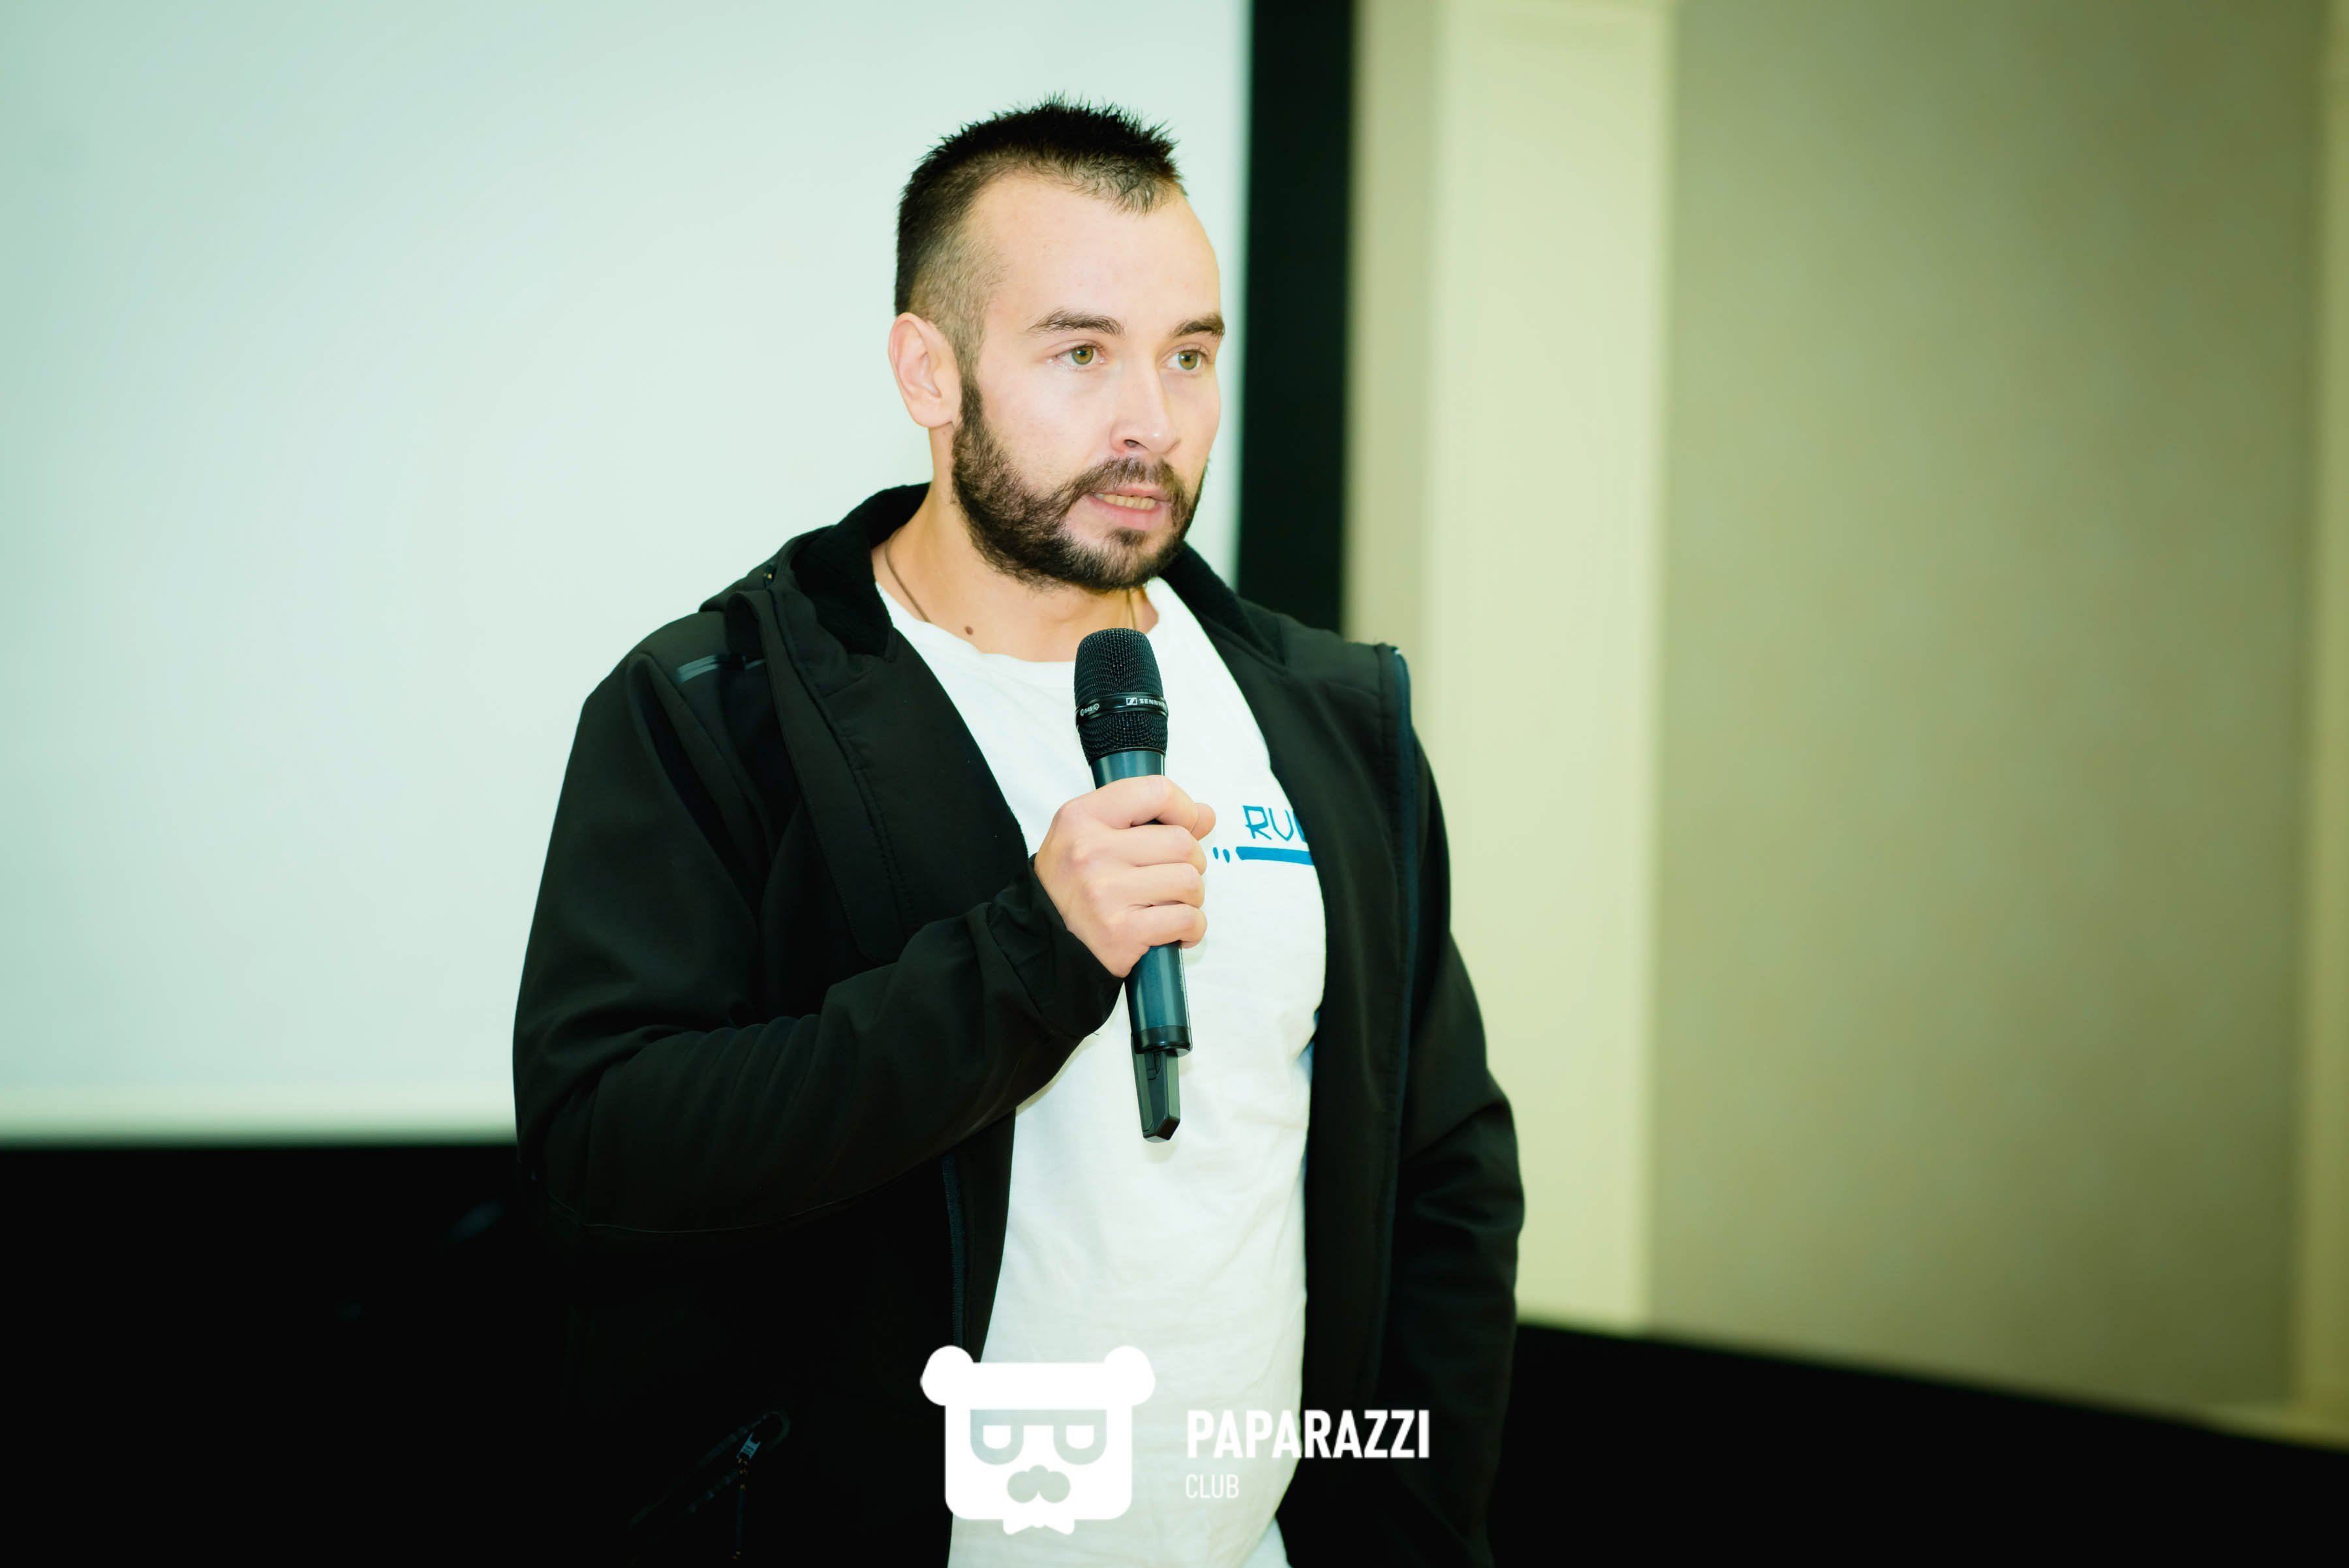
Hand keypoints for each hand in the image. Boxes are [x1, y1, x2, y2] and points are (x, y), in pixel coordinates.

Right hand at [1034, 776, 1217, 976]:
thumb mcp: (1089, 835)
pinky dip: (1192, 927)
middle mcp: (1091, 851)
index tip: (1186, 825)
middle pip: (1181, 842)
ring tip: (1169, 904)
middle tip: (1172, 877)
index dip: (1184, 809)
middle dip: (1191, 862)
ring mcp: (1106, 892)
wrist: (1042, 942)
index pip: (1156, 792)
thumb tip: (1205, 815)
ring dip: (1191, 897)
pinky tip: (1174, 930)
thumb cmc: (1072, 887)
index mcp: (1082, 817)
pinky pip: (1187, 919)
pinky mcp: (1122, 932)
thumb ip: (1144, 818)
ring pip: (1189, 881)